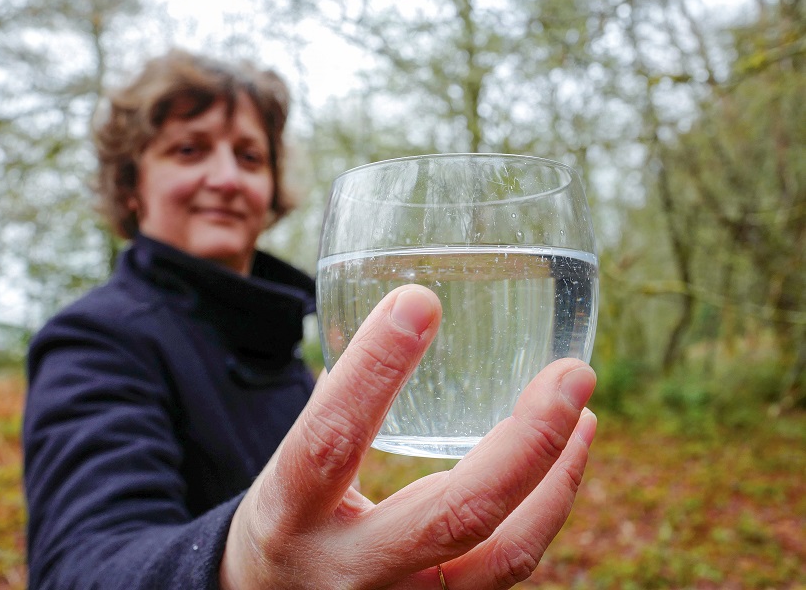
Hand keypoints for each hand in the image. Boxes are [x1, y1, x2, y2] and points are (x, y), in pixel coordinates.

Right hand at [220, 285, 596, 588]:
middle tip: (571, 374)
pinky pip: (510, 565)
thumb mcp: (285, 467)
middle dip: (527, 441)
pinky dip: (546, 508)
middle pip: (455, 514)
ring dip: (555, 475)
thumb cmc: (286, 521)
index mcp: (291, 513)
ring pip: (503, 553)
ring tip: (582, 410)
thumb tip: (393, 326)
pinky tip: (564, 459)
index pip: (332, 439)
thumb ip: (335, 406)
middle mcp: (348, 569)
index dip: (374, 372)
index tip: (420, 302)